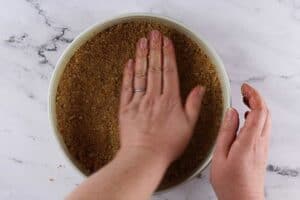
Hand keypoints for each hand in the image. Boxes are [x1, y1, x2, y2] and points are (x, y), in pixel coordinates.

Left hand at [118, 30, 204, 164]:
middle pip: (155, 68)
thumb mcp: (188, 126)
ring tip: (142, 41)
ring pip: (140, 74)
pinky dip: (128, 73)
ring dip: (141, 56)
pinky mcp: (126, 108)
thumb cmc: (168, 145)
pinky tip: (130, 62)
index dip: (168, 54)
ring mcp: (138, 102)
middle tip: (153, 33)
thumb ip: (194, 105)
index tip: (166, 41)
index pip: (169, 71)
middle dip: (155, 48)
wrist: (144, 158)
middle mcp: (154, 97)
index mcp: (170, 101)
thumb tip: (199, 87)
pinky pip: (127, 87)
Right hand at [210, 83, 270, 199]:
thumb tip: (232, 112)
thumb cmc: (230, 183)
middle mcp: (260, 143)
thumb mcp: (220, 156)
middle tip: (244, 91)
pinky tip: (247, 118)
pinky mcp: (261, 152)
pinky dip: (257, 117)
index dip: (254, 95)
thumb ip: (227, 132)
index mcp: (249, 142)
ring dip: (258, 107)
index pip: (259, 111)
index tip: (244, 87)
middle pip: (266, 113)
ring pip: (266, 120)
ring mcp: (263, 147)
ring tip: (244, 101)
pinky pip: (263, 129)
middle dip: (257, 98)